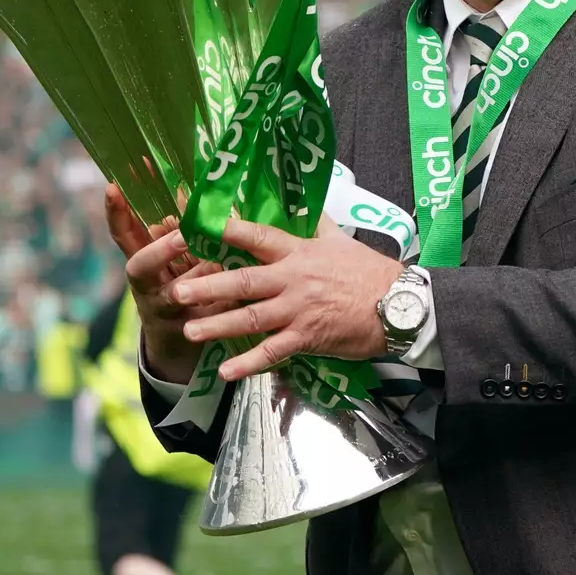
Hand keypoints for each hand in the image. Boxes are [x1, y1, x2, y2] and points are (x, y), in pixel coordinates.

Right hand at [105, 183, 234, 383]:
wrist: (177, 345)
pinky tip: (239, 299)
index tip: (113, 187)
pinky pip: (204, 319)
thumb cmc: (180, 286)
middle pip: (139, 268)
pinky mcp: (185, 333)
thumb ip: (176, 231)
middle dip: (160, 251)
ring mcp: (162, 311)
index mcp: (141, 264)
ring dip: (196, 278)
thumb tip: (185, 192)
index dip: (116, 213)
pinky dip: (221, 308)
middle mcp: (145, 287)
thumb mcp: (174, 259)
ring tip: (218, 263)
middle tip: (183, 236)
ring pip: (174, 295)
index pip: (123, 236)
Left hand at [167, 215, 402, 381]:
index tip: (197, 225)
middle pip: (243, 281)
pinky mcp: (307, 338)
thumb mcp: (341, 240)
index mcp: (300, 252)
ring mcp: (299, 310)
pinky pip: (273, 352)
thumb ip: (315, 224)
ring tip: (190, 330)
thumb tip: (299, 202)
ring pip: (251, 318)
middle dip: (208, 286)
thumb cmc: (369, 271)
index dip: (226, 230)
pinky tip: (226, 372)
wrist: (398, 305)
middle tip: (177, 291)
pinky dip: (249, 363)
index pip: (257, 237)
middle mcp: (294, 279)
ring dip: (218, 325)